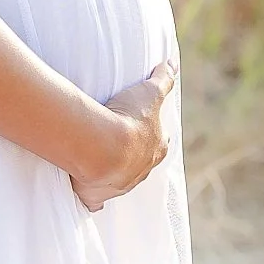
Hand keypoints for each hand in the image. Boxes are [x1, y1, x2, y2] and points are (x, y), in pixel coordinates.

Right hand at [72, 60, 175, 210]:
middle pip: (141, 164)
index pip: (159, 142)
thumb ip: (163, 79)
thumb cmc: (128, 119)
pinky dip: (94, 199)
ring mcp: (121, 186)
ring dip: (113, 174)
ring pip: (121, 181)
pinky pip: (96, 200)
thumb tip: (173, 63)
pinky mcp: (98, 196)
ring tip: (99, 163)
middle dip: (133, 157)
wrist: (103, 148)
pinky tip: (90, 196)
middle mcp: (142, 170)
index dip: (151, 135)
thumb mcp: (149, 93)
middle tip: (119, 146)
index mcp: (156, 148)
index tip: (141, 129)